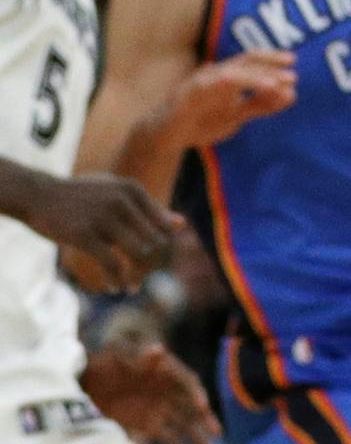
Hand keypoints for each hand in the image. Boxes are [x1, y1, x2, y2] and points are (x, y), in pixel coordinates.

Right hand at [17, 174, 178, 293]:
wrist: (39, 195)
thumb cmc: (82, 197)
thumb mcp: (117, 194)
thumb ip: (149, 209)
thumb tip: (182, 224)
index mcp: (133, 190)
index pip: (162, 226)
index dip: (163, 249)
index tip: (155, 264)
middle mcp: (123, 201)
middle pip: (154, 242)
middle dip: (151, 265)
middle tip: (141, 279)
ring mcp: (104, 217)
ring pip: (137, 253)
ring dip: (136, 276)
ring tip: (131, 287)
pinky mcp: (84, 235)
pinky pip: (111, 263)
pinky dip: (117, 279)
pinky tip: (115, 288)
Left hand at [81, 343, 217, 442]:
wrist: (89, 375)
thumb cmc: (108, 360)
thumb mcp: (122, 352)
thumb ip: (140, 355)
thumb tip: (158, 350)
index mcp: (166, 371)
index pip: (187, 381)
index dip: (196, 393)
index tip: (202, 406)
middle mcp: (167, 391)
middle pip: (191, 405)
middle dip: (204, 419)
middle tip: (217, 433)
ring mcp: (158, 408)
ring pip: (182, 422)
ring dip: (195, 434)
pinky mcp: (146, 422)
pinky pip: (165, 433)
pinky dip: (174, 441)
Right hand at [167, 51, 297, 150]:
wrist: (166, 137)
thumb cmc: (200, 122)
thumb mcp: (237, 116)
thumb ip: (261, 105)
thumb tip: (291, 95)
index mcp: (228, 77)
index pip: (252, 62)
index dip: (271, 60)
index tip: (292, 63)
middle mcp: (216, 74)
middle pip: (244, 60)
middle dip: (268, 63)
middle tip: (291, 71)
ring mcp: (202, 81)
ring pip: (232, 72)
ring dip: (254, 77)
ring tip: (275, 85)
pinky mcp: (189, 92)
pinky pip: (210, 84)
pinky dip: (228, 85)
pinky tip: (240, 90)